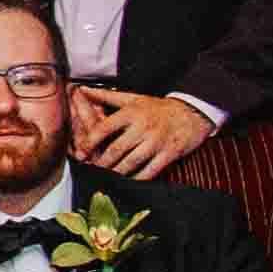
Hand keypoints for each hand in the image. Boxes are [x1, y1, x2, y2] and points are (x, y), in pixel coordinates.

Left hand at [72, 89, 213, 179]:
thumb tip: (82, 90)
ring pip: (131, 162)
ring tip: (106, 177)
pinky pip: (150, 171)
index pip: (104, 128)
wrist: (192, 113)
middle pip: (116, 149)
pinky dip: (137, 178)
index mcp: (131, 112)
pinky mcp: (169, 154)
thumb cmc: (158, 108)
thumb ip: (106, 96)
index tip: (81, 153)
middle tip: (91, 170)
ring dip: (116, 172)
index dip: (90, 142)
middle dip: (101, 162)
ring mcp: (157, 141)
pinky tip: (128, 181)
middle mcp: (143, 127)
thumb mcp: (134, 98)